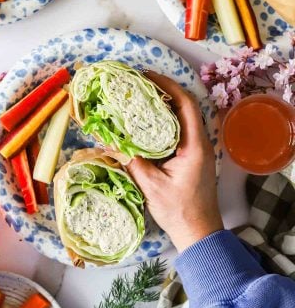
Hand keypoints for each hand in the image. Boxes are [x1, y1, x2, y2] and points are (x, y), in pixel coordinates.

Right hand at [127, 72, 222, 251]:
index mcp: (194, 146)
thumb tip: (107, 141)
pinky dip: (166, 121)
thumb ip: (130, 160)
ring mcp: (198, 150)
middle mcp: (201, 143)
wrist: (198, 231)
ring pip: (183, 118)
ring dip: (165, 105)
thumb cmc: (178, 210)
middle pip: (185, 107)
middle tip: (140, 83)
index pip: (186, 105)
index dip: (168, 86)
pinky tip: (149, 122)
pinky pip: (180, 130)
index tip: (148, 77)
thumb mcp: (150, 185)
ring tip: (142, 97)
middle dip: (165, 91)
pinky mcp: (193, 157)